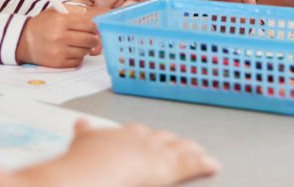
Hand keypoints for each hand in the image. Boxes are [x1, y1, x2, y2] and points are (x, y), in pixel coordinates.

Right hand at [16, 10, 100, 67]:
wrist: (23, 41)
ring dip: (85, 48)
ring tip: (78, 44)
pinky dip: (78, 57)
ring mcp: (59, 51)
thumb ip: (74, 10)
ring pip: (85, 51)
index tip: (94, 28)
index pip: (88, 25)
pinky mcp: (58, 63)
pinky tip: (72, 52)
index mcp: (61, 21)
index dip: (95, 27)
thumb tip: (89, 16)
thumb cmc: (41, 25)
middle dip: (93, 39)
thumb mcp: (55, 11)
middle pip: (89, 39)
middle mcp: (61, 36)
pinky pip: (77, 61)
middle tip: (91, 38)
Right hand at [67, 118, 219, 185]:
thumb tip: (80, 123)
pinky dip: (203, 164)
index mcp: (120, 132)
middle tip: (179, 143)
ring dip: (189, 150)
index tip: (149, 137)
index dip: (146, 136)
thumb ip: (84, 132)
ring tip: (199, 151)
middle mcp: (139, 138)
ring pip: (178, 148)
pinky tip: (212, 164)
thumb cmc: (84, 161)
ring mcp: (154, 151)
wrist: (93, 170)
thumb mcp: (81, 142)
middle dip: (170, 141)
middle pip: (160, 137)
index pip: (137, 131)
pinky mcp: (167, 166)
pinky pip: (190, 164)